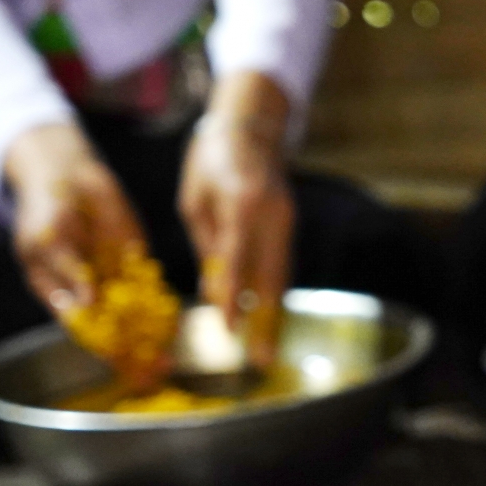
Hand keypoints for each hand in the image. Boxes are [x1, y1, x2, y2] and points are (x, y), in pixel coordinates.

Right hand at [5, 121, 159, 361]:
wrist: (68, 173)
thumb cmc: (45, 207)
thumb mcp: (47, 238)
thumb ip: (68, 270)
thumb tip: (86, 304)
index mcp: (60, 293)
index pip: (82, 328)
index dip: (101, 347)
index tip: (120, 363)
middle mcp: (89, 292)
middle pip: (112, 329)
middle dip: (132, 351)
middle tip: (154, 370)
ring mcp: (112, 279)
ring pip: (133, 315)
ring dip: (151, 336)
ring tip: (167, 360)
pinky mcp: (134, 263)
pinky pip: (149, 289)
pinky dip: (161, 307)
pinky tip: (173, 323)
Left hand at [179, 72, 294, 366]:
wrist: (251, 127)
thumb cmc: (209, 160)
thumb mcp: (194, 200)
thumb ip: (206, 245)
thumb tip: (215, 289)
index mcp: (241, 204)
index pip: (236, 260)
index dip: (232, 297)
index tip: (227, 329)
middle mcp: (272, 215)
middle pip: (271, 278)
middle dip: (266, 321)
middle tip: (263, 358)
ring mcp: (287, 220)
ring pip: (282, 275)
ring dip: (274, 313)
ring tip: (268, 347)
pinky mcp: (291, 224)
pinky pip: (282, 264)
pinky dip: (275, 293)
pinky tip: (270, 318)